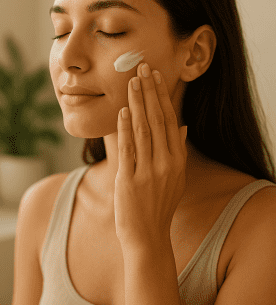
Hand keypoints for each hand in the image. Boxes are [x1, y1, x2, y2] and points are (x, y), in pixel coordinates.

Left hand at [114, 62, 187, 251]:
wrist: (147, 236)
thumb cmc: (158, 206)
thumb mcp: (175, 178)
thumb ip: (177, 150)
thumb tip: (182, 124)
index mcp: (177, 161)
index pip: (170, 120)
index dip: (162, 96)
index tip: (156, 76)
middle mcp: (165, 164)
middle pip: (158, 120)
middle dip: (149, 91)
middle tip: (142, 67)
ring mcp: (148, 172)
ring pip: (143, 130)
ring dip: (137, 103)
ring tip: (131, 82)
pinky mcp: (129, 181)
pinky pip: (128, 149)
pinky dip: (125, 129)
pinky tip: (123, 111)